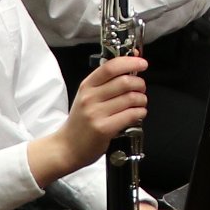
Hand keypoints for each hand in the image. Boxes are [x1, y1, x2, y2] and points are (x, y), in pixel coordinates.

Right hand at [37, 54, 146, 182]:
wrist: (67, 147)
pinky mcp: (104, 129)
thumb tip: (132, 63)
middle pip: (125, 82)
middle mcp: (90, 98)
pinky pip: (131, 115)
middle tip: (141, 89)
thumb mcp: (87, 96)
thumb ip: (107, 82)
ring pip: (131, 98)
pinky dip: (140, 113)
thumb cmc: (81, 121)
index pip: (110, 67)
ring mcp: (96, 113)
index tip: (142, 63)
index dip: (130, 62)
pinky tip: (137, 114)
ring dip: (142, 100)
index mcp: (87, 86)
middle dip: (140, 84)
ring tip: (139, 104)